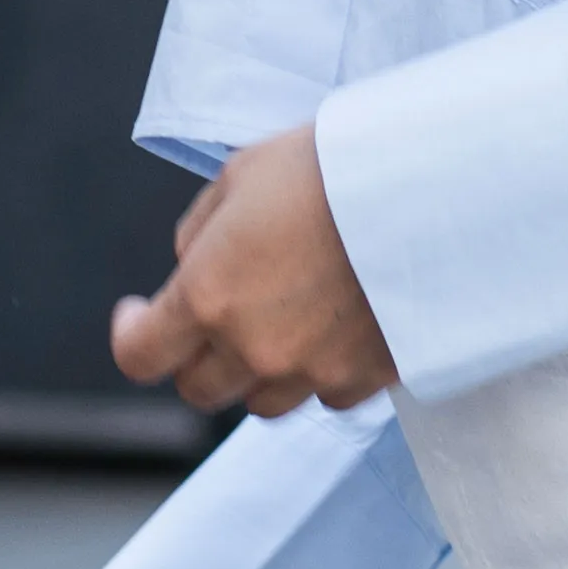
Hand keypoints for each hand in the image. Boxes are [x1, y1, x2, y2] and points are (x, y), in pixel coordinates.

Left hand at [107, 128, 398, 416]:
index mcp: (209, 293)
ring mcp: (313, 370)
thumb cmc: (334, 166)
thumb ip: (201, 232)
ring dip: (258, 370)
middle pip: (198, 389)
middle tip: (215, 316)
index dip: (132, 335)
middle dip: (195, 355)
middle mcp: (254, 345)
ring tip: (284, 320)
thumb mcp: (243, 174)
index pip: (140, 354)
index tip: (138, 315)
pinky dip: (320, 371)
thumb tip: (193, 265)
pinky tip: (336, 327)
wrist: (435, 186)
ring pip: (262, 402)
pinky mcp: (366, 379)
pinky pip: (326, 396)